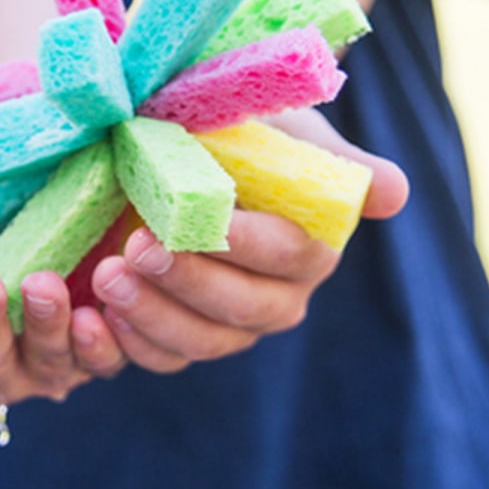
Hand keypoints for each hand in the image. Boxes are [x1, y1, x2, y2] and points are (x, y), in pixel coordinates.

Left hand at [87, 109, 407, 371]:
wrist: (187, 142)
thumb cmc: (245, 131)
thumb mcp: (290, 131)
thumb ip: (340, 162)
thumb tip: (394, 194)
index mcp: (312, 249)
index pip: (288, 256)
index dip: (247, 245)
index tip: (202, 222)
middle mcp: (278, 298)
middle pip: (244, 310)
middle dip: (190, 283)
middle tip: (140, 247)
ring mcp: (228, 326)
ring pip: (201, 343)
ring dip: (153, 316)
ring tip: (107, 278)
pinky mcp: (179, 339)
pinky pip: (160, 357)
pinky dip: (127, 344)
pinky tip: (94, 318)